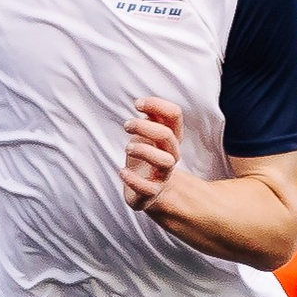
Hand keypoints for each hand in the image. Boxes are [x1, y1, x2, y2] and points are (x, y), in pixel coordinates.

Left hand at [121, 97, 181, 214]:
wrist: (146, 189)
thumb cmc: (145, 156)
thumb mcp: (146, 135)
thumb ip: (149, 119)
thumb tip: (143, 103)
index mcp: (171, 138)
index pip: (175, 115)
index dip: (158, 105)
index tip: (137, 104)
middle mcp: (171, 155)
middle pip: (168, 136)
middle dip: (145, 127)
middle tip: (126, 125)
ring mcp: (163, 175)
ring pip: (165, 161)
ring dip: (144, 151)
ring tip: (128, 147)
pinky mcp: (151, 193)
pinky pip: (148, 188)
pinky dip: (133, 179)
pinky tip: (121, 171)